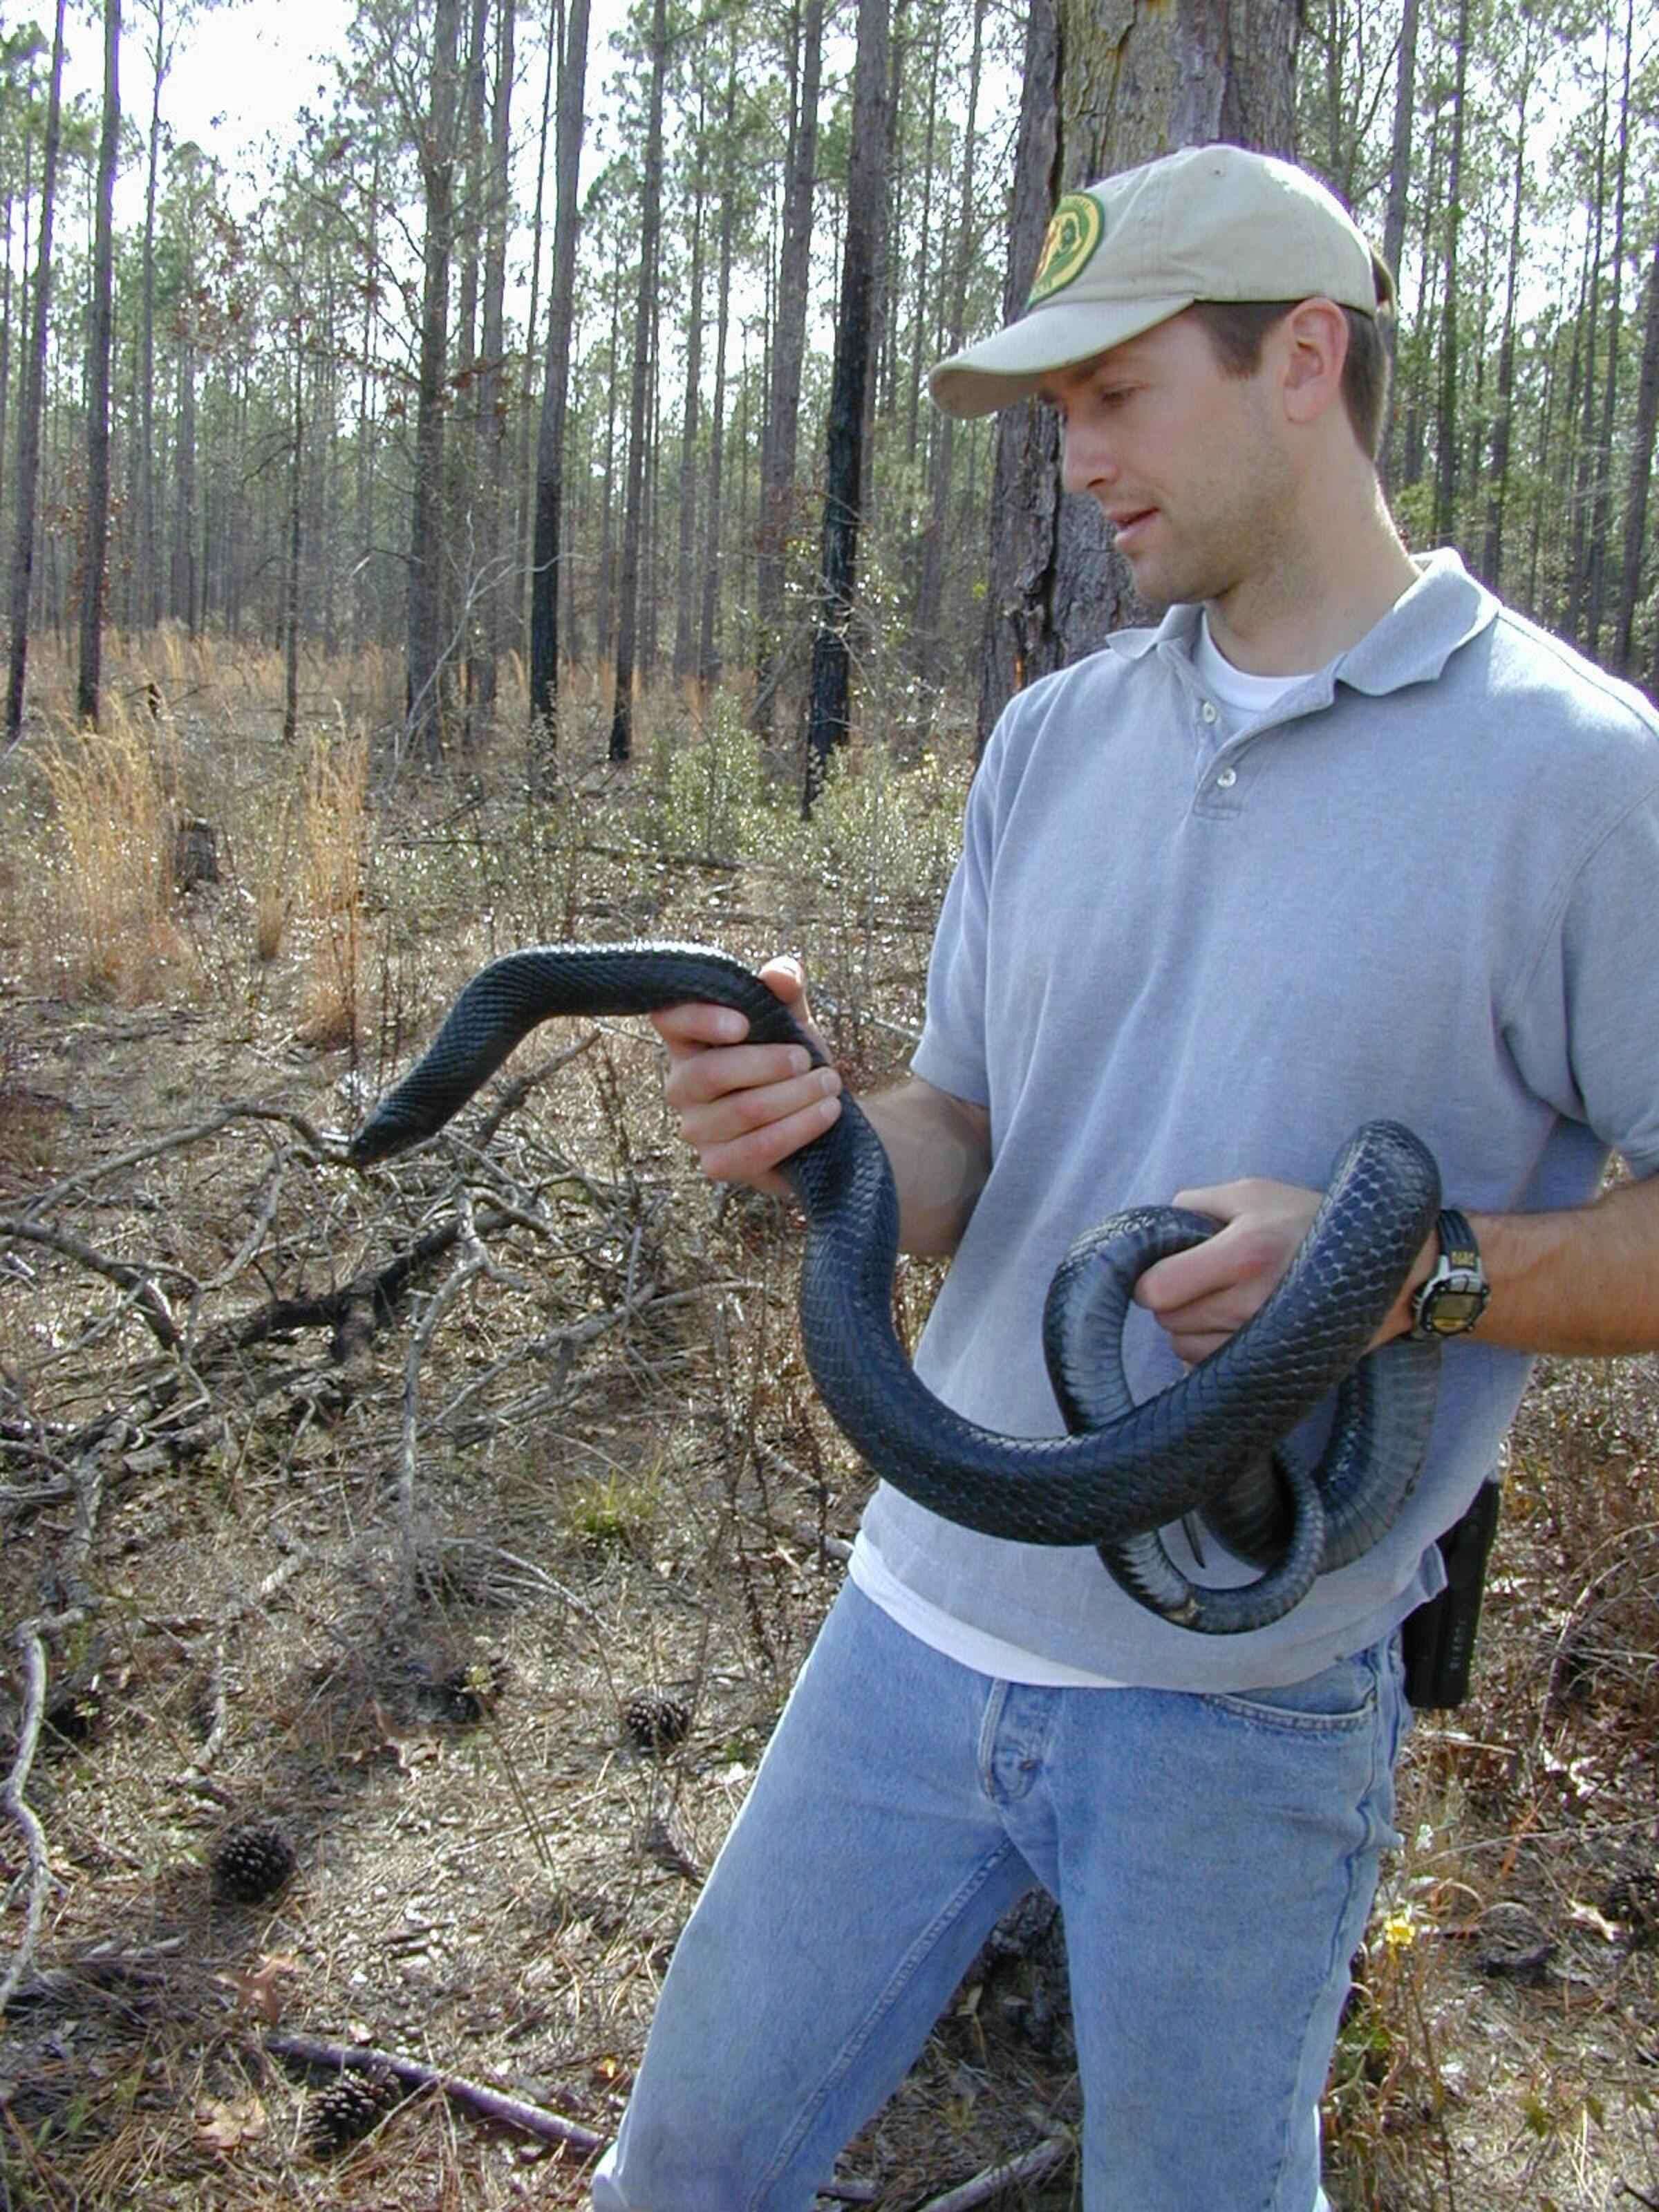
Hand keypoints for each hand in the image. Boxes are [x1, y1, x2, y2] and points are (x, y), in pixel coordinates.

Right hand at [649, 956, 842, 1198]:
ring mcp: (695, 1128)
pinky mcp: (717, 1164)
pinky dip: (797, 1129)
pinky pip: (755, 1150)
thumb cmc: (794, 1060)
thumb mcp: (793, 1018)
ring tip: (830, 1085)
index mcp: (688, 1039)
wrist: (821, 1115)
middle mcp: (681, 1084)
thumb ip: (786, 989)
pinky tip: (827, 1113)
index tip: (744, 1023)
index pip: (669, 1019)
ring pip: (742, 1111)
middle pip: (710, 1073)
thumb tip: (779, 974)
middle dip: (769, 1064)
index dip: (700, 1019)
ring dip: (795, 1096)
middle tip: (808, 1059)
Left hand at [1133, 1177, 1322, 1365]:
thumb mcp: (1254, 1193)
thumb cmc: (1310, 1221)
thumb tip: (1150, 1234)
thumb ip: (1194, 1204)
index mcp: (1245, 1254)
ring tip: (1224, 1299)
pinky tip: (1234, 1324)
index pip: (1157, 1289)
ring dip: (1191, 1326)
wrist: (1383, 1268)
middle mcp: (1253, 1304)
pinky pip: (1210, 1368)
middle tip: (1203, 1278)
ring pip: (1184, 1348)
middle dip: (1174, 1299)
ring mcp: (1264, 1343)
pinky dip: (1210, 1348)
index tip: (1165, 1268)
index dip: (1150, 1279)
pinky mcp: (1274, 1367)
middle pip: (1169, 1320)